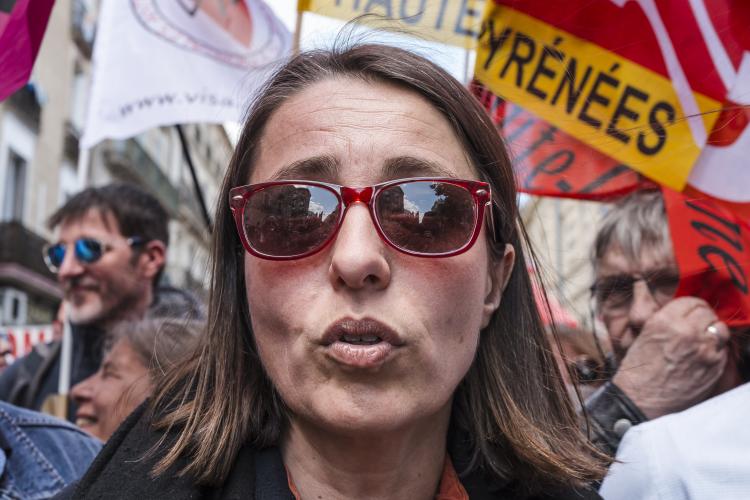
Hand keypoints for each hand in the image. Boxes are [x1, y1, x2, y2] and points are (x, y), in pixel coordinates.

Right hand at [612, 297, 729, 418]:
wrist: (640, 400)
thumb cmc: (637, 368)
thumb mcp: (641, 333)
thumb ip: (656, 313)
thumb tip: (650, 289)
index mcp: (664, 321)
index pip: (691, 302)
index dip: (691, 308)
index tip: (689, 314)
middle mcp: (686, 332)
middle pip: (707, 313)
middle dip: (702, 318)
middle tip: (696, 327)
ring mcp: (704, 350)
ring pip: (719, 329)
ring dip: (712, 332)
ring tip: (702, 341)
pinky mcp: (714, 367)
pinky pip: (724, 349)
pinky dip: (716, 350)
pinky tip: (703, 357)